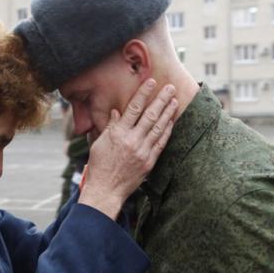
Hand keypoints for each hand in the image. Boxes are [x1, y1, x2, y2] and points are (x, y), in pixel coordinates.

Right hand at [79, 79, 175, 218]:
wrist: (106, 190)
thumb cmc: (99, 166)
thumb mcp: (99, 143)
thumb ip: (110, 127)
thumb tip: (117, 112)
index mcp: (118, 133)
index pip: (133, 108)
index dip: (144, 94)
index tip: (152, 82)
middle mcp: (132, 140)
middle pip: (150, 115)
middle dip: (161, 99)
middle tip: (170, 88)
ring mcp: (142, 151)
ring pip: (158, 128)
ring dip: (168, 113)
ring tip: (174, 101)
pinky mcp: (149, 162)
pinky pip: (161, 143)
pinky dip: (167, 131)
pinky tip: (172, 122)